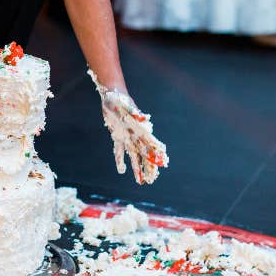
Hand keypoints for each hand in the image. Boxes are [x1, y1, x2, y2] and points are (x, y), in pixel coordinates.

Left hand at [88, 69, 168, 184]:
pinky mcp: (117, 136)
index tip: (163, 163)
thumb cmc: (120, 99)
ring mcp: (127, 137)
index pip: (151, 143)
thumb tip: (144, 119)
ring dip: (137, 167)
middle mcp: (135, 135)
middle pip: (144, 153)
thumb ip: (136, 113)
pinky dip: (120, 160)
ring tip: (141, 181)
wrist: (112, 95)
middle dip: (149, 165)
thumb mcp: (127, 106)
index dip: (156, 153)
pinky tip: (122, 170)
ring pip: (134, 156)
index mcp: (140, 129)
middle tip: (153, 179)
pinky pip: (119, 151)